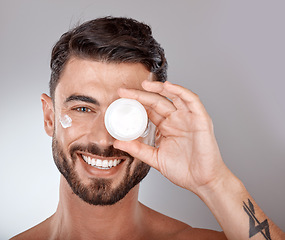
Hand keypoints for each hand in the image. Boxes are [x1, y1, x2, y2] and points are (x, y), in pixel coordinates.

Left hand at [114, 80, 228, 194]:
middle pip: (157, 101)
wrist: (202, 181)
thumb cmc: (183, 170)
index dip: (135, 103)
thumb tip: (118, 142)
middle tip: (123, 91)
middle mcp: (176, 119)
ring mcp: (188, 118)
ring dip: (159, 88)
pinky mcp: (200, 118)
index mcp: (166, 127)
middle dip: (140, 94)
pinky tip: (168, 86)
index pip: (149, 110)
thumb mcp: (155, 158)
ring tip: (144, 85)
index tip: (120, 100)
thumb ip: (138, 149)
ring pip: (173, 96)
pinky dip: (180, 91)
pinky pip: (191, 100)